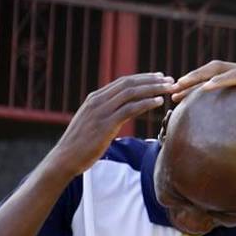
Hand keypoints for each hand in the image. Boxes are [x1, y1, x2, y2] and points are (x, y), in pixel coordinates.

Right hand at [46, 73, 172, 178]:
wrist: (65, 158)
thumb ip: (107, 114)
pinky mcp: (105, 124)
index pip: (123, 82)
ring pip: (131, 93)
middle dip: (151, 80)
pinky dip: (146, 103)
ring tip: (169, 88)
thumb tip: (122, 112)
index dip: (143, 78)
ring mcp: (101, 111)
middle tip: (170, 79)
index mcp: (95, 98)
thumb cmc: (81, 144)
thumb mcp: (94, 123)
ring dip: (153, 89)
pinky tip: (159, 102)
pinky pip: (130, 109)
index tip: (160, 77)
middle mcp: (97, 101)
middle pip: (129, 84)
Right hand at [172, 60, 235, 145]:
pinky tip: (180, 98)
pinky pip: (209, 78)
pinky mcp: (230, 78)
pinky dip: (195, 86)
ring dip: (191, 79)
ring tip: (174, 92)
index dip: (222, 80)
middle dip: (197, 75)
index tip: (206, 87)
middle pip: (218, 68)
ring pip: (209, 71)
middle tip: (179, 86)